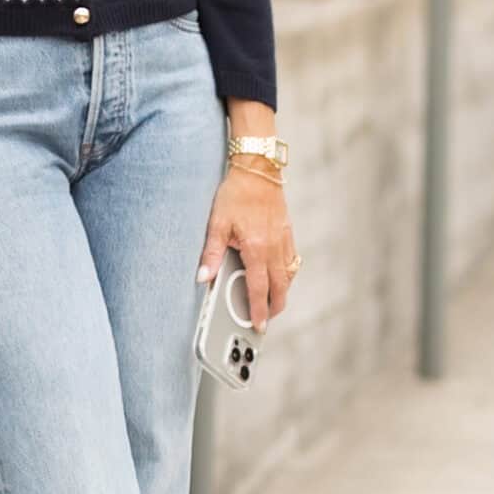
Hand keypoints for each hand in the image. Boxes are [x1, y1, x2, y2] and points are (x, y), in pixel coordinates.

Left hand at [195, 168, 298, 330]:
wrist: (257, 169)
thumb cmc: (236, 193)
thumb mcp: (217, 223)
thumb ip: (211, 253)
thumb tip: (202, 277)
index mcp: (256, 248)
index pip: (259, 288)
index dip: (258, 310)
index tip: (259, 325)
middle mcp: (274, 247)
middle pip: (280, 287)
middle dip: (275, 307)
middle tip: (266, 319)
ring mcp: (284, 239)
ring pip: (288, 275)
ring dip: (282, 291)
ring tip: (272, 301)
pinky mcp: (288, 231)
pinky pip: (291, 260)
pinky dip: (287, 273)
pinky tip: (278, 274)